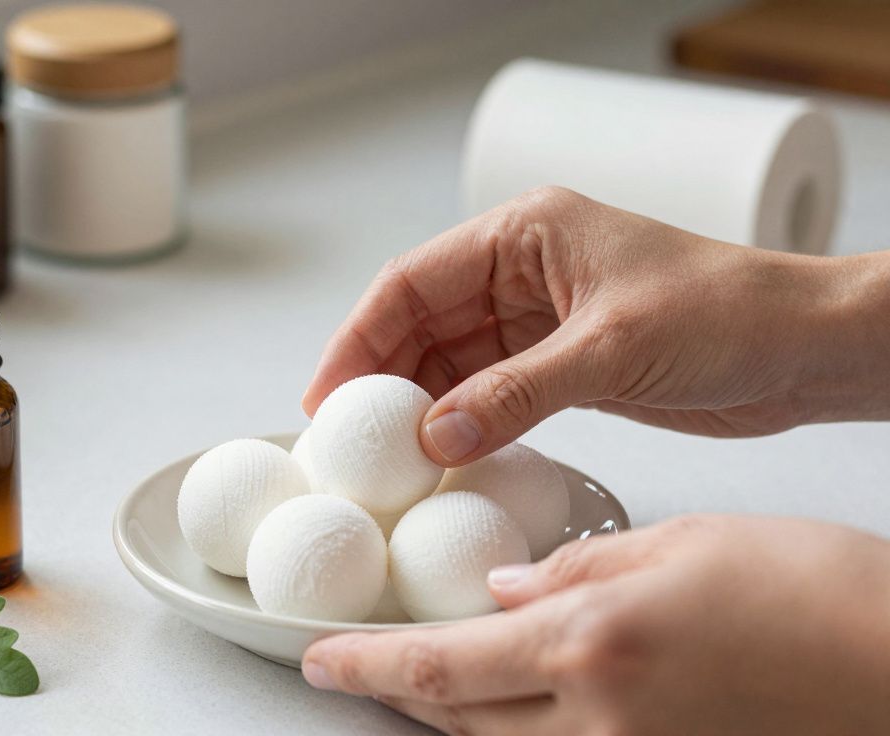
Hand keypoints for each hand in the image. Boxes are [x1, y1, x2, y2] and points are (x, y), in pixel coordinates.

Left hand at [300, 515, 889, 734]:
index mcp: (591, 645)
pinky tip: (528, 700)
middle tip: (363, 664)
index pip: (438, 666)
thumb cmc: (818, 594)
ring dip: (459, 716)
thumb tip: (507, 586)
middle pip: (461, 719)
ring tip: (437, 679)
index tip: (317, 658)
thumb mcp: (682, 543)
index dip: (364, 666)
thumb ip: (576, 568)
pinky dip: (526, 732)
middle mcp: (600, 721)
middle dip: (402, 693)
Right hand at [302, 187, 889, 465]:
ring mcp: (538, 323)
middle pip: (421, 325)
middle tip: (347, 439)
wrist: (805, 350)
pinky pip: (487, 396)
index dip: (359, 337)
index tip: (327, 395)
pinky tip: (439, 459)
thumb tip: (434, 436)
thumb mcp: (609, 350)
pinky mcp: (559, 367)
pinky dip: (460, 427)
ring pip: (450, 365)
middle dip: (380, 379)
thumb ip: (514, 393)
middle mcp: (522, 273)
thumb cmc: (729, 313)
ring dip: (418, 409)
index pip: (413, 282)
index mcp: (524, 235)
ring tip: (385, 459)